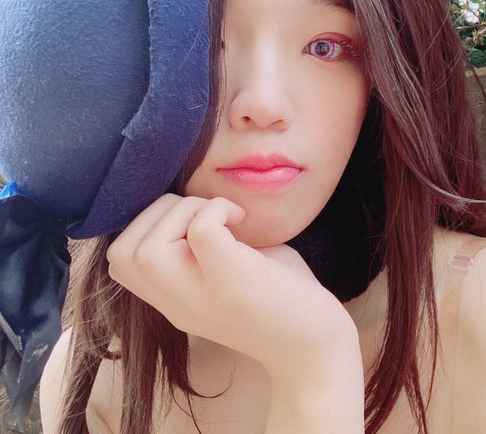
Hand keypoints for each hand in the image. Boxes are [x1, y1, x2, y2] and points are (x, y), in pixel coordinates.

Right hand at [106, 194, 359, 377]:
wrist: (317, 348)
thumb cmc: (275, 295)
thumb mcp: (220, 268)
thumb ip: (192, 241)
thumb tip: (181, 188)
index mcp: (169, 298)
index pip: (117, 258)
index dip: (145, 221)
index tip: (190, 219)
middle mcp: (175, 302)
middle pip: (122, 252)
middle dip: (160, 210)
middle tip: (208, 214)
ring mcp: (201, 296)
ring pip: (148, 247)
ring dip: (184, 210)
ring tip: (224, 217)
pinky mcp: (234, 284)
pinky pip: (202, 230)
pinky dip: (217, 209)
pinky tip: (241, 220)